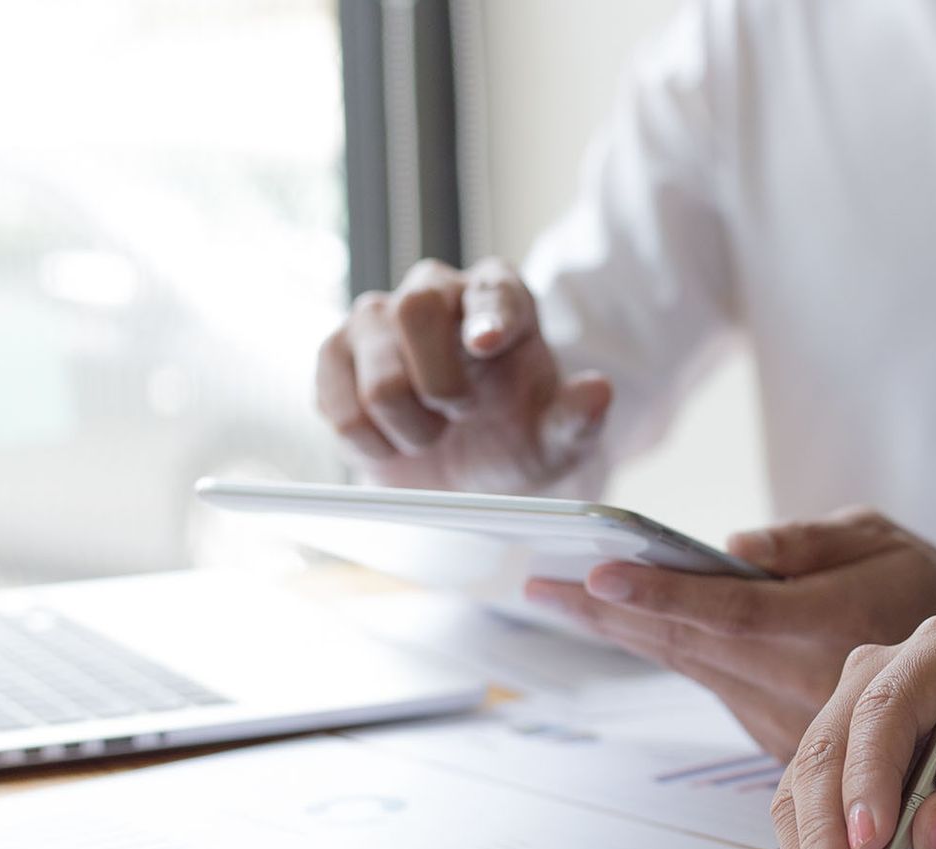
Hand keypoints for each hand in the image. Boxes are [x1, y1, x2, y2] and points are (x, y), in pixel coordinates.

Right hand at [314, 257, 612, 490]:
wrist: (462, 471)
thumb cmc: (516, 437)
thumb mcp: (558, 440)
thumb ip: (578, 418)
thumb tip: (600, 392)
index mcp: (500, 297)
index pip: (494, 289)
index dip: (488, 313)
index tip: (486, 345)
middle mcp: (436, 293)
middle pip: (415, 309)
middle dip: (439, 382)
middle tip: (460, 416)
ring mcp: (378, 320)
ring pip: (377, 372)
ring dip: (410, 425)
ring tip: (432, 434)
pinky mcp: (335, 357)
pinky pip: (337, 405)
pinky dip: (369, 441)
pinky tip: (393, 442)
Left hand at [523, 509, 935, 757]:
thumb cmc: (929, 588)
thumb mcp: (884, 540)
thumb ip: (808, 542)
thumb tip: (736, 543)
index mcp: (818, 628)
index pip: (723, 611)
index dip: (654, 592)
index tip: (595, 570)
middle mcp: (793, 679)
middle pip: (682, 642)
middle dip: (605, 611)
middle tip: (536, 579)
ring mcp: (783, 714)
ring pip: (688, 666)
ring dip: (623, 631)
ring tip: (555, 592)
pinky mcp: (780, 733)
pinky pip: (711, 684)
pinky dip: (665, 649)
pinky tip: (622, 621)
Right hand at [772, 615, 935, 848]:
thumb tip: (929, 832)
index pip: (886, 708)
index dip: (869, 774)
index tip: (872, 843)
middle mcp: (883, 674)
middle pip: (828, 747)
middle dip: (826, 833)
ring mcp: (849, 715)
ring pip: (801, 785)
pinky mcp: (833, 765)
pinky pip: (802, 813)